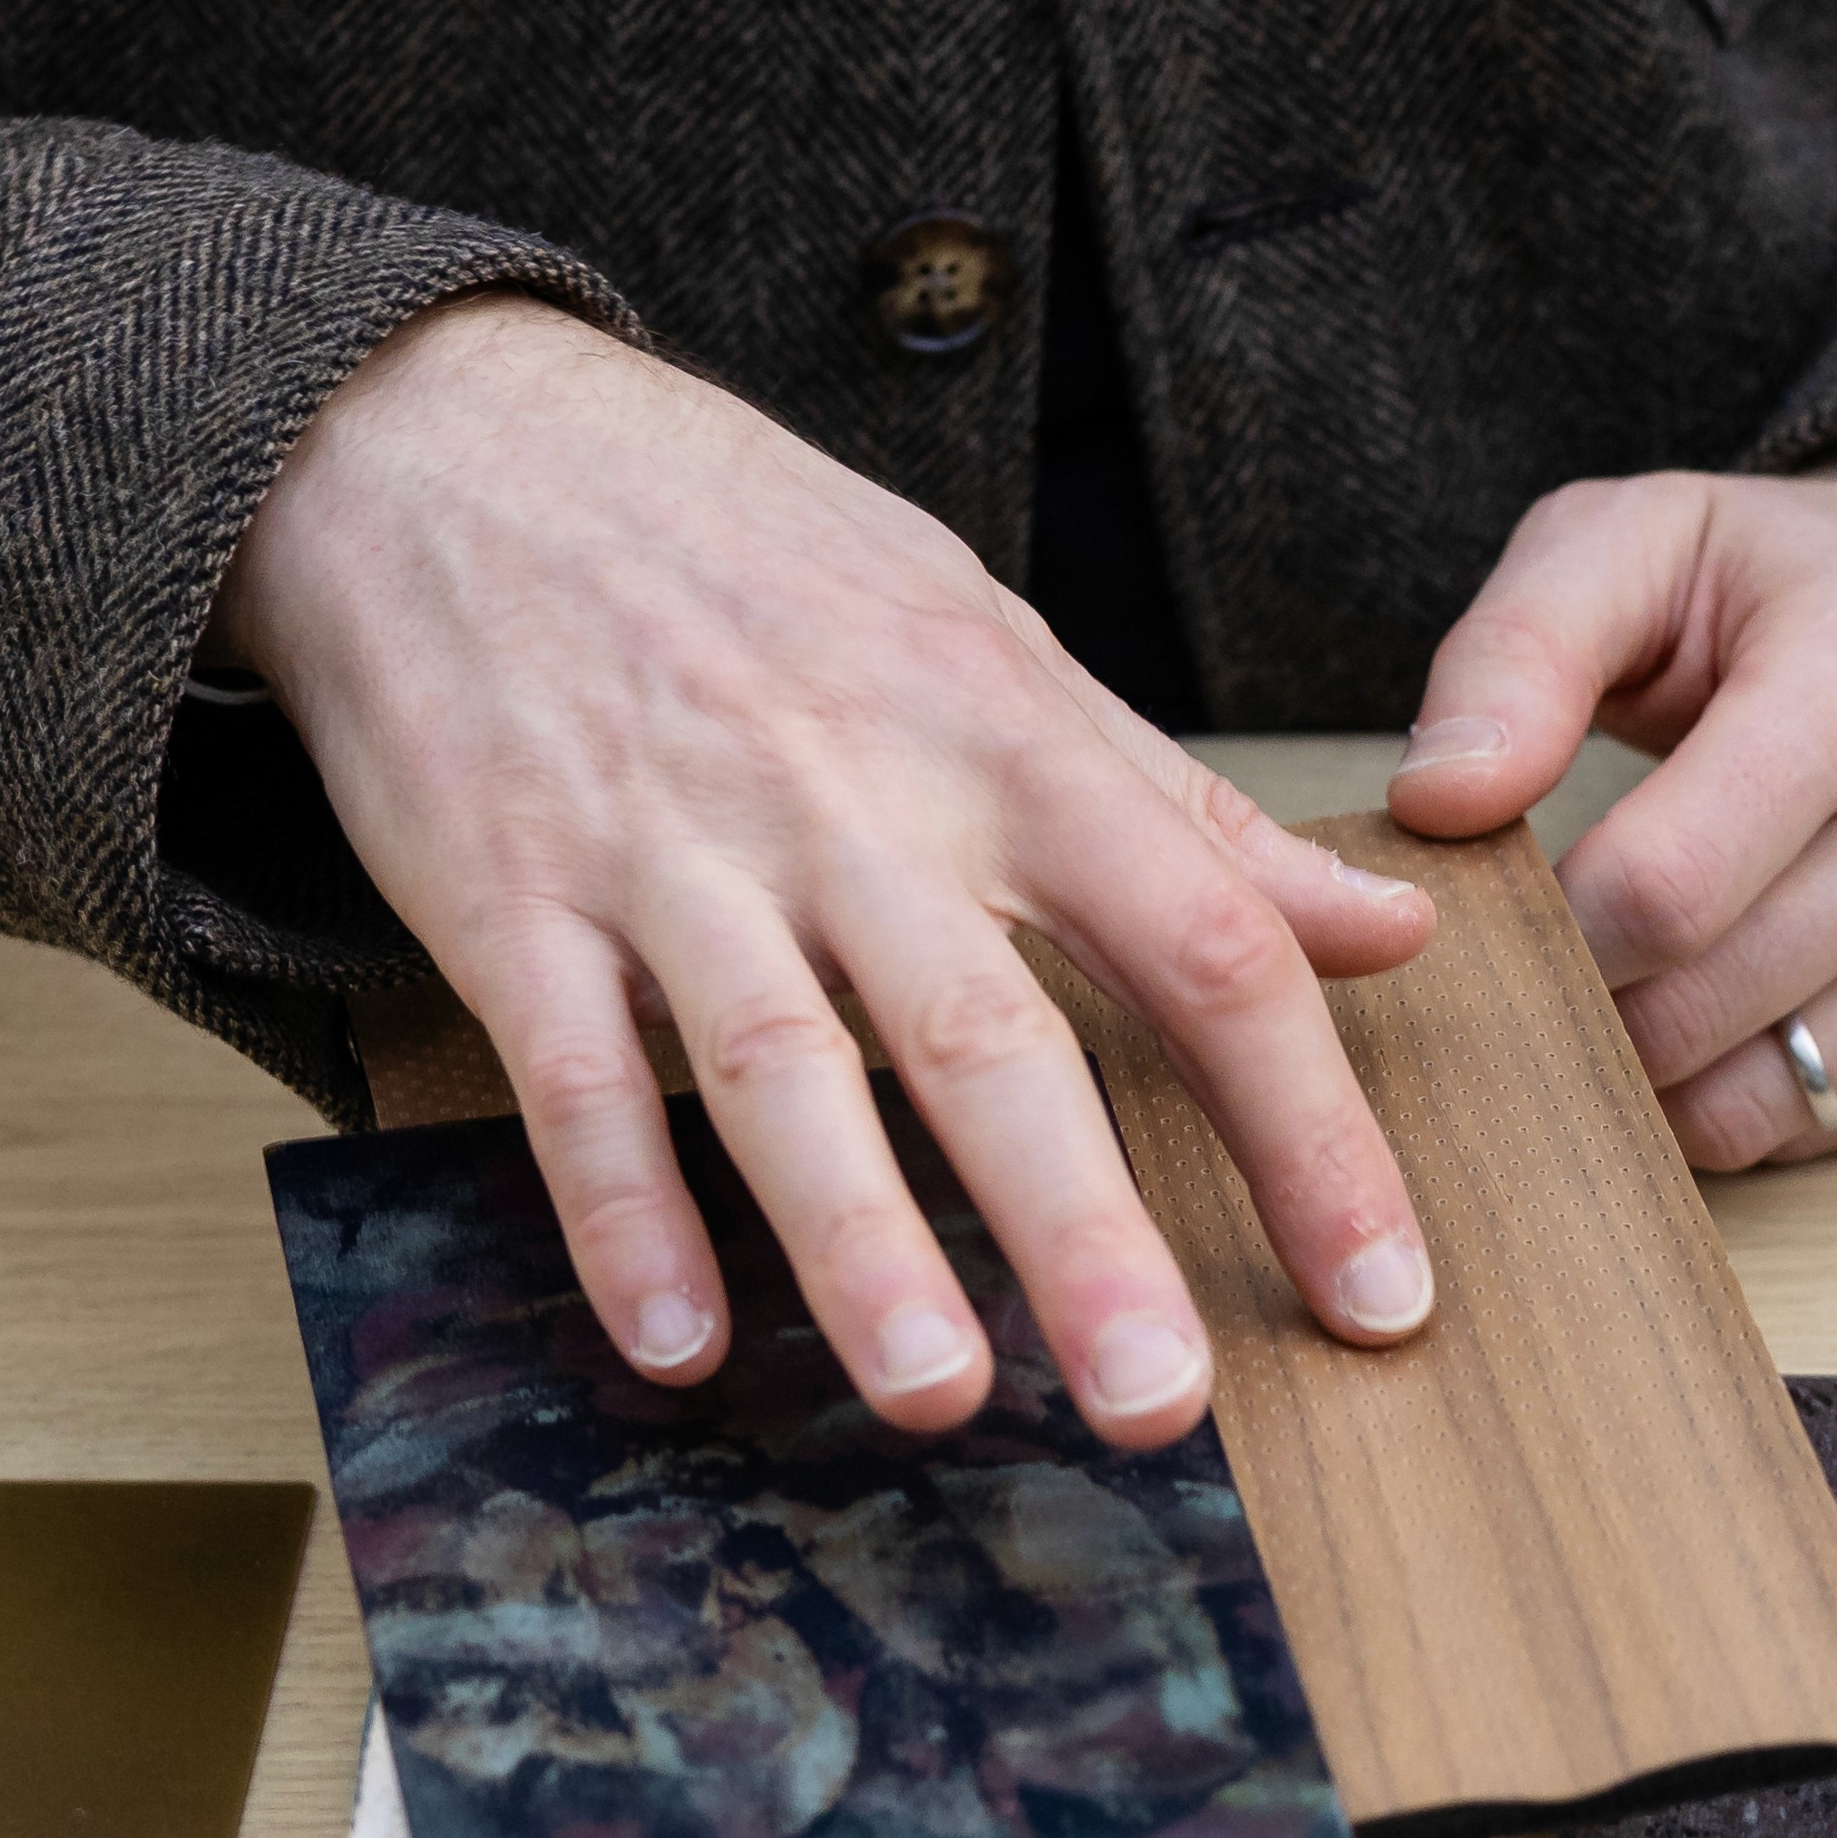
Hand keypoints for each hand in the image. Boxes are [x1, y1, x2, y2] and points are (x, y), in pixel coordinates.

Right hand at [229, 297, 1443, 1448]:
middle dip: (1085, 1230)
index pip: (1204, 942)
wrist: (447, 434)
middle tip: (1168, 1403)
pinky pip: (573, 1073)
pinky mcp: (508, 895)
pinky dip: (622, 1212)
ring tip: (940, 1396)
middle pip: (993, 1036)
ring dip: (862, 1244)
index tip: (1381, 1294)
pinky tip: (677, 1343)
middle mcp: (852, 798)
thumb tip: (1389, 927)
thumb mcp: (987, 639)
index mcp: (1002, 735)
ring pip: (784, 1068)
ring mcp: (673, 849)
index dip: (1307, 1128)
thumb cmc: (744, 552)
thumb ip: (1180, 809)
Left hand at [1382, 432, 1836, 1174]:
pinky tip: (1721, 1002)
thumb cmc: (1792, 585)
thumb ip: (1516, 652)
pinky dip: (1734, 1094)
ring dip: (1649, 1068)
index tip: (1508, 893)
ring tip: (1625, 975)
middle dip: (1583, 999)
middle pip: (1699, 1008)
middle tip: (1543, 947)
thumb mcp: (1638, 542)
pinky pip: (1816, 1129)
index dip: (1547, 921)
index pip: (1664, 889)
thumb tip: (1437, 804)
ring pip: (1755, 1101)